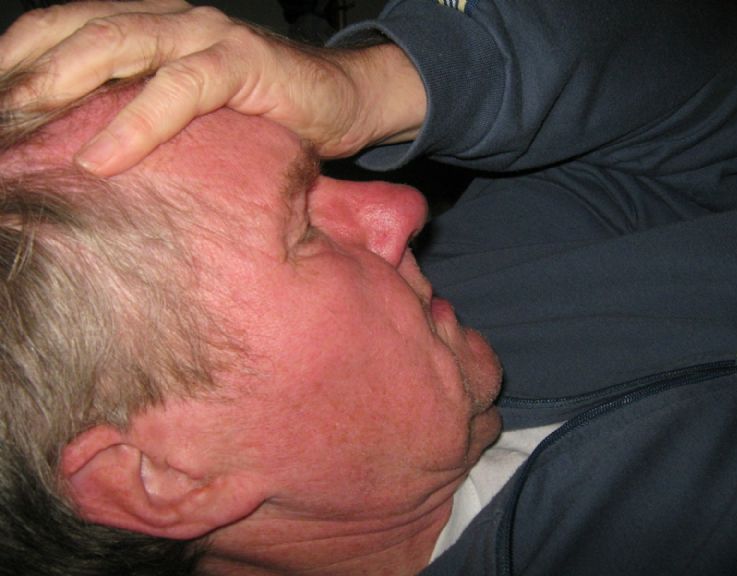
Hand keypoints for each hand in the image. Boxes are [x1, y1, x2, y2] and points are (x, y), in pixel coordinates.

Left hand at [0, 0, 425, 175]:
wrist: (340, 100)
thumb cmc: (261, 116)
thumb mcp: (190, 116)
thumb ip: (142, 116)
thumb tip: (80, 158)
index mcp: (150, 27)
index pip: (66, 28)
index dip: (19, 58)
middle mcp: (170, 20)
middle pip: (78, 28)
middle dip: (26, 70)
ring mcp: (205, 35)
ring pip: (119, 42)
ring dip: (63, 82)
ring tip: (22, 120)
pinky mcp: (241, 62)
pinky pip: (181, 87)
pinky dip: (138, 122)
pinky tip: (102, 158)